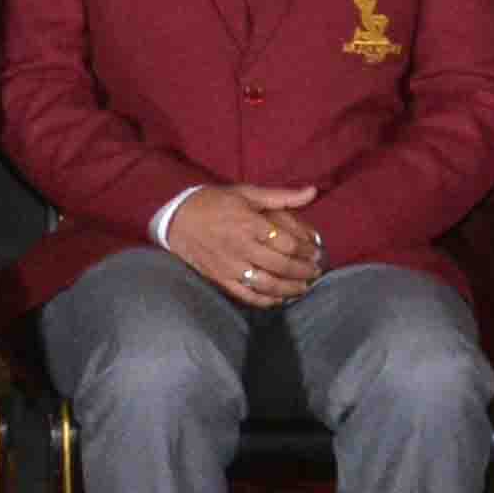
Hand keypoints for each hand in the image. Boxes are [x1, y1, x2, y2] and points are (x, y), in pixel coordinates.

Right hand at [163, 186, 319, 310]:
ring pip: (268, 284)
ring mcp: (230, 266)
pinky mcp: (221, 280)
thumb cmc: (215, 203)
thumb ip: (282, 196)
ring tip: (304, 286)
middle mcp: (241, 246)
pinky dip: (268, 300)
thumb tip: (312, 191)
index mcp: (249, 222)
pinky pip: (249, 296)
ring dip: (291, 288)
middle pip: (282, 265)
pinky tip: (280, 298)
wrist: (177, 219)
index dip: (308, 250)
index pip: (288, 243)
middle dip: (304, 270)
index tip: (317, 251)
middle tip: (316, 270)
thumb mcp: (246, 193)